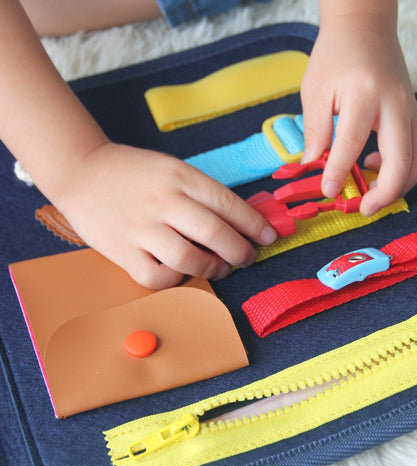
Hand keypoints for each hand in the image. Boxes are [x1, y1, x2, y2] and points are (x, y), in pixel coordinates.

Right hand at [56, 142, 277, 288]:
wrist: (81, 172)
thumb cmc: (133, 173)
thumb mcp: (171, 168)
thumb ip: (200, 193)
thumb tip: (237, 222)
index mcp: (179, 176)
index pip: (227, 203)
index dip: (254, 224)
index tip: (269, 236)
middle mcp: (163, 201)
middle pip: (215, 234)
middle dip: (241, 251)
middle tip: (248, 257)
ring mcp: (140, 228)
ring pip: (189, 259)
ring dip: (214, 269)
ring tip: (221, 268)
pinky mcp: (121, 251)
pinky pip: (157, 277)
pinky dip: (175, 279)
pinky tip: (180, 271)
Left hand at [301, 11, 416, 215]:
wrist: (365, 27)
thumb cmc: (335, 56)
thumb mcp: (315, 91)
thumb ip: (314, 130)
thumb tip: (311, 165)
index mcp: (364, 96)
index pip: (351, 144)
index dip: (339, 172)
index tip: (328, 191)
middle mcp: (394, 105)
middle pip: (400, 160)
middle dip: (383, 193)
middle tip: (362, 209)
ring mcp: (409, 110)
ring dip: (397, 186)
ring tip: (371, 196)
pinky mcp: (412, 114)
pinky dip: (401, 169)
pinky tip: (374, 168)